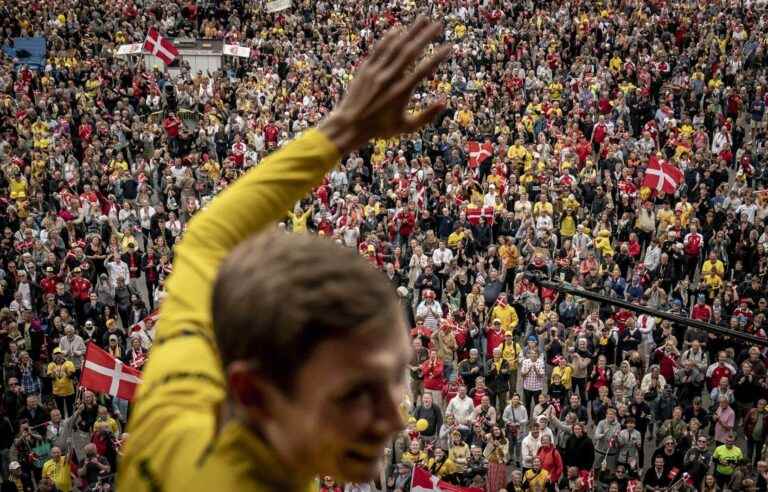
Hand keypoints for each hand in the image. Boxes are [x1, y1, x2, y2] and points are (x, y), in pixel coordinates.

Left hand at [319, 17, 449, 154]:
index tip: (449, 47)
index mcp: (402, 92)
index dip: (438, 57)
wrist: (349, 125)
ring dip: (410, 31)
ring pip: (396, 46)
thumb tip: (444, 102)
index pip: (425, 70)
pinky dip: (389, 38)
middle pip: (411, 52)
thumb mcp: (406, 127)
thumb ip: (426, 116)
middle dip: (426, 36)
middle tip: (438, 24)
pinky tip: (399, 29)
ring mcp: (376, 72)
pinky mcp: (365, 69)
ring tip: (423, 19)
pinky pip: (379, 49)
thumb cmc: (380, 129)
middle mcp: (390, 79)